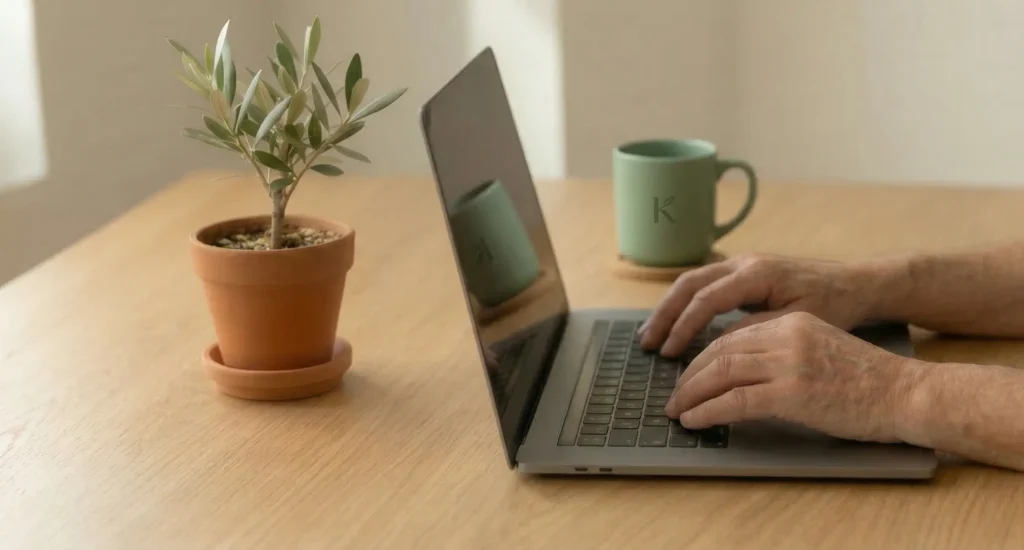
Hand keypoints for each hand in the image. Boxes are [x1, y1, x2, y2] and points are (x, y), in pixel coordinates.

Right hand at [639, 253, 896, 356]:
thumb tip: (718, 345)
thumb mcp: (798, 322)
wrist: (857, 282)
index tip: (670, 354)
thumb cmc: (834, 304)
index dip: (684, 328)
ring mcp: (741, 263)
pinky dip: (684, 304)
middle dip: (664, 315)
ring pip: (692, 281)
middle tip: (647, 344)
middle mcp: (743, 262)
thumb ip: (756, 330)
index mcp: (756, 273)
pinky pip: (704, 284)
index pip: (706, 299)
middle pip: (688, 284)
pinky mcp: (743, 272)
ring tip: (651, 337)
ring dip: (669, 308)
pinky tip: (675, 324)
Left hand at [665, 312, 921, 442]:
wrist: (907, 393)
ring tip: (677, 411)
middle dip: (689, 375)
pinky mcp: (793, 393)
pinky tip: (695, 421)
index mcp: (792, 322)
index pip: (732, 336)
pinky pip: (735, 401)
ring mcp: (789, 363)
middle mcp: (786, 335)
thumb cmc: (869, 380)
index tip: (687, 375)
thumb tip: (743, 373)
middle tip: (673, 396)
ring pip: (721, 373)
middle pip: (719, 350)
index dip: (702, 357)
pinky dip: (708, 411)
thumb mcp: (820, 349)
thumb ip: (783, 351)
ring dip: (691, 394)